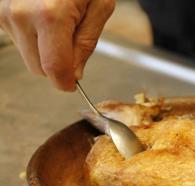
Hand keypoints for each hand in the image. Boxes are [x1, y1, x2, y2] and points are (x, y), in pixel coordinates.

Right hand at [0, 0, 114, 90]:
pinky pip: (18, 40)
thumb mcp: (100, 6)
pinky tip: (43, 15)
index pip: (54, 70)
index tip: (73, 83)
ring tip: (58, 20)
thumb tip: (74, 73)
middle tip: (72, 36)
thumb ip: (86, 43)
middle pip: (39, 68)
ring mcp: (3, 12)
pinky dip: (33, 36)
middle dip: (58, 62)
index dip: (65, 82)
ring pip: (28, 56)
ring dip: (45, 48)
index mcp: (50, 16)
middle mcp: (19, 15)